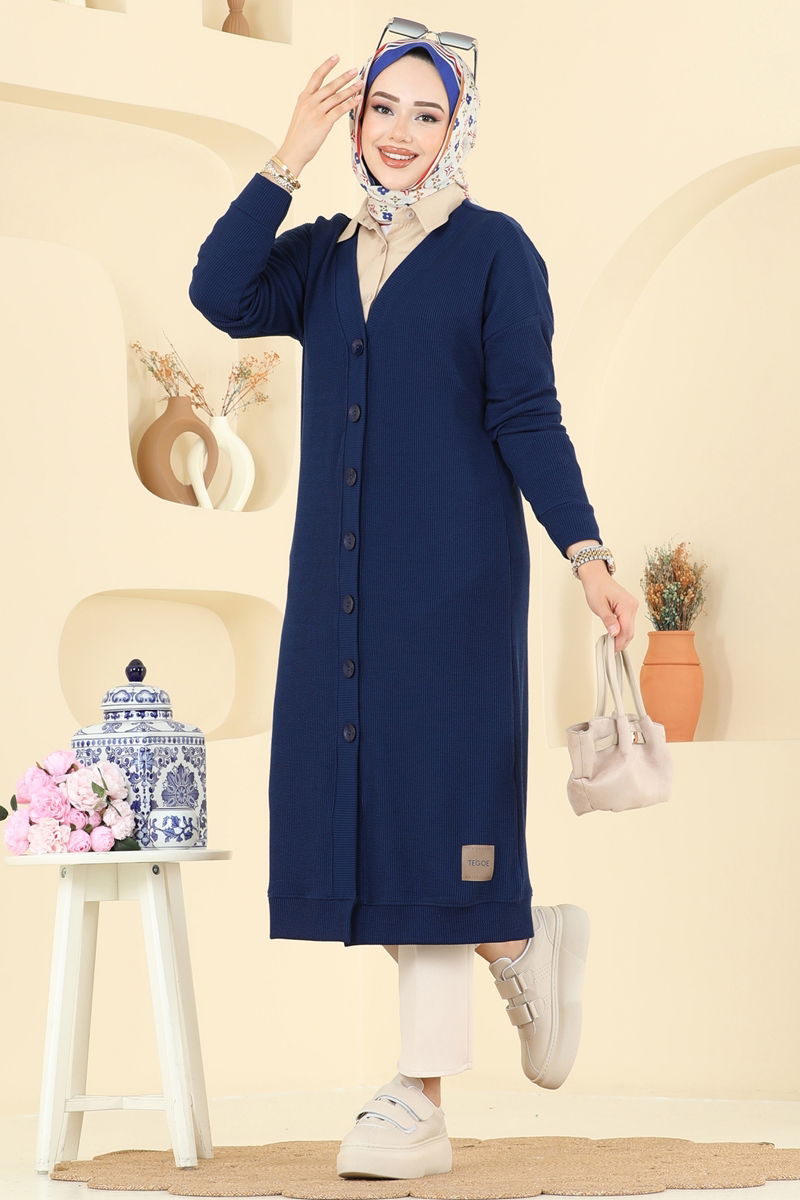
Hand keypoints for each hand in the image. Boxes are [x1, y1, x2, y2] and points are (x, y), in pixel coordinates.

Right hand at [276, 54, 364, 174]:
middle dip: (344, 77)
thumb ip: (312, 106)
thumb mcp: (302, 115)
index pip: (316, 76)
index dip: (327, 65)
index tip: (336, 57)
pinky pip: (339, 110)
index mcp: (303, 98)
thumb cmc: (298, 137)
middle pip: (330, 85)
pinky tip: (357, 99)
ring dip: (350, 89)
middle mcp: (309, 102)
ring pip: (336, 97)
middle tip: (355, 70)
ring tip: (360, 83)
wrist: (292, 151)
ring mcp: (316, 112)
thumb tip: (327, 101)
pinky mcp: (323, 123)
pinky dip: (350, 103)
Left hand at [577, 562, 638, 651]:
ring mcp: (632, 607)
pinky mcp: (629, 608)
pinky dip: (621, 631)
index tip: (612, 650)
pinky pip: (627, 623)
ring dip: (621, 637)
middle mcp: (633, 606)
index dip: (619, 642)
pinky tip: (613, 635)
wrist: (596, 577)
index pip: (627, 630)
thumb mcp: (599, 606)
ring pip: (629, 628)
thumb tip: (615, 633)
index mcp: (627, 605)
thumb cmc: (596, 588)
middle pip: (630, 631)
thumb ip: (608, 620)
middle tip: (610, 650)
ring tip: (610, 643)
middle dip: (621, 642)